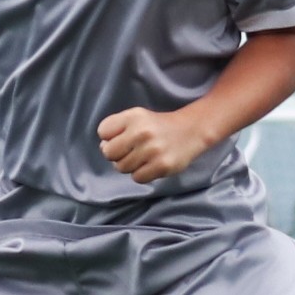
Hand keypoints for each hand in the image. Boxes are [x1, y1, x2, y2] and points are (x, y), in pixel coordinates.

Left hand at [97, 106, 215, 183]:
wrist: (191, 131)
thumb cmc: (157, 126)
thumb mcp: (137, 117)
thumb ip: (117, 129)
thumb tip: (104, 148)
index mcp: (133, 116)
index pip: (103, 131)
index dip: (109, 137)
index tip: (122, 137)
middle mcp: (142, 132)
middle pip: (108, 152)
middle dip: (116, 154)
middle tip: (130, 150)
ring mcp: (152, 150)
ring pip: (121, 167)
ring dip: (129, 165)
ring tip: (142, 157)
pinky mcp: (162, 166)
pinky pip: (137, 178)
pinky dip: (141, 174)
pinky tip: (150, 165)